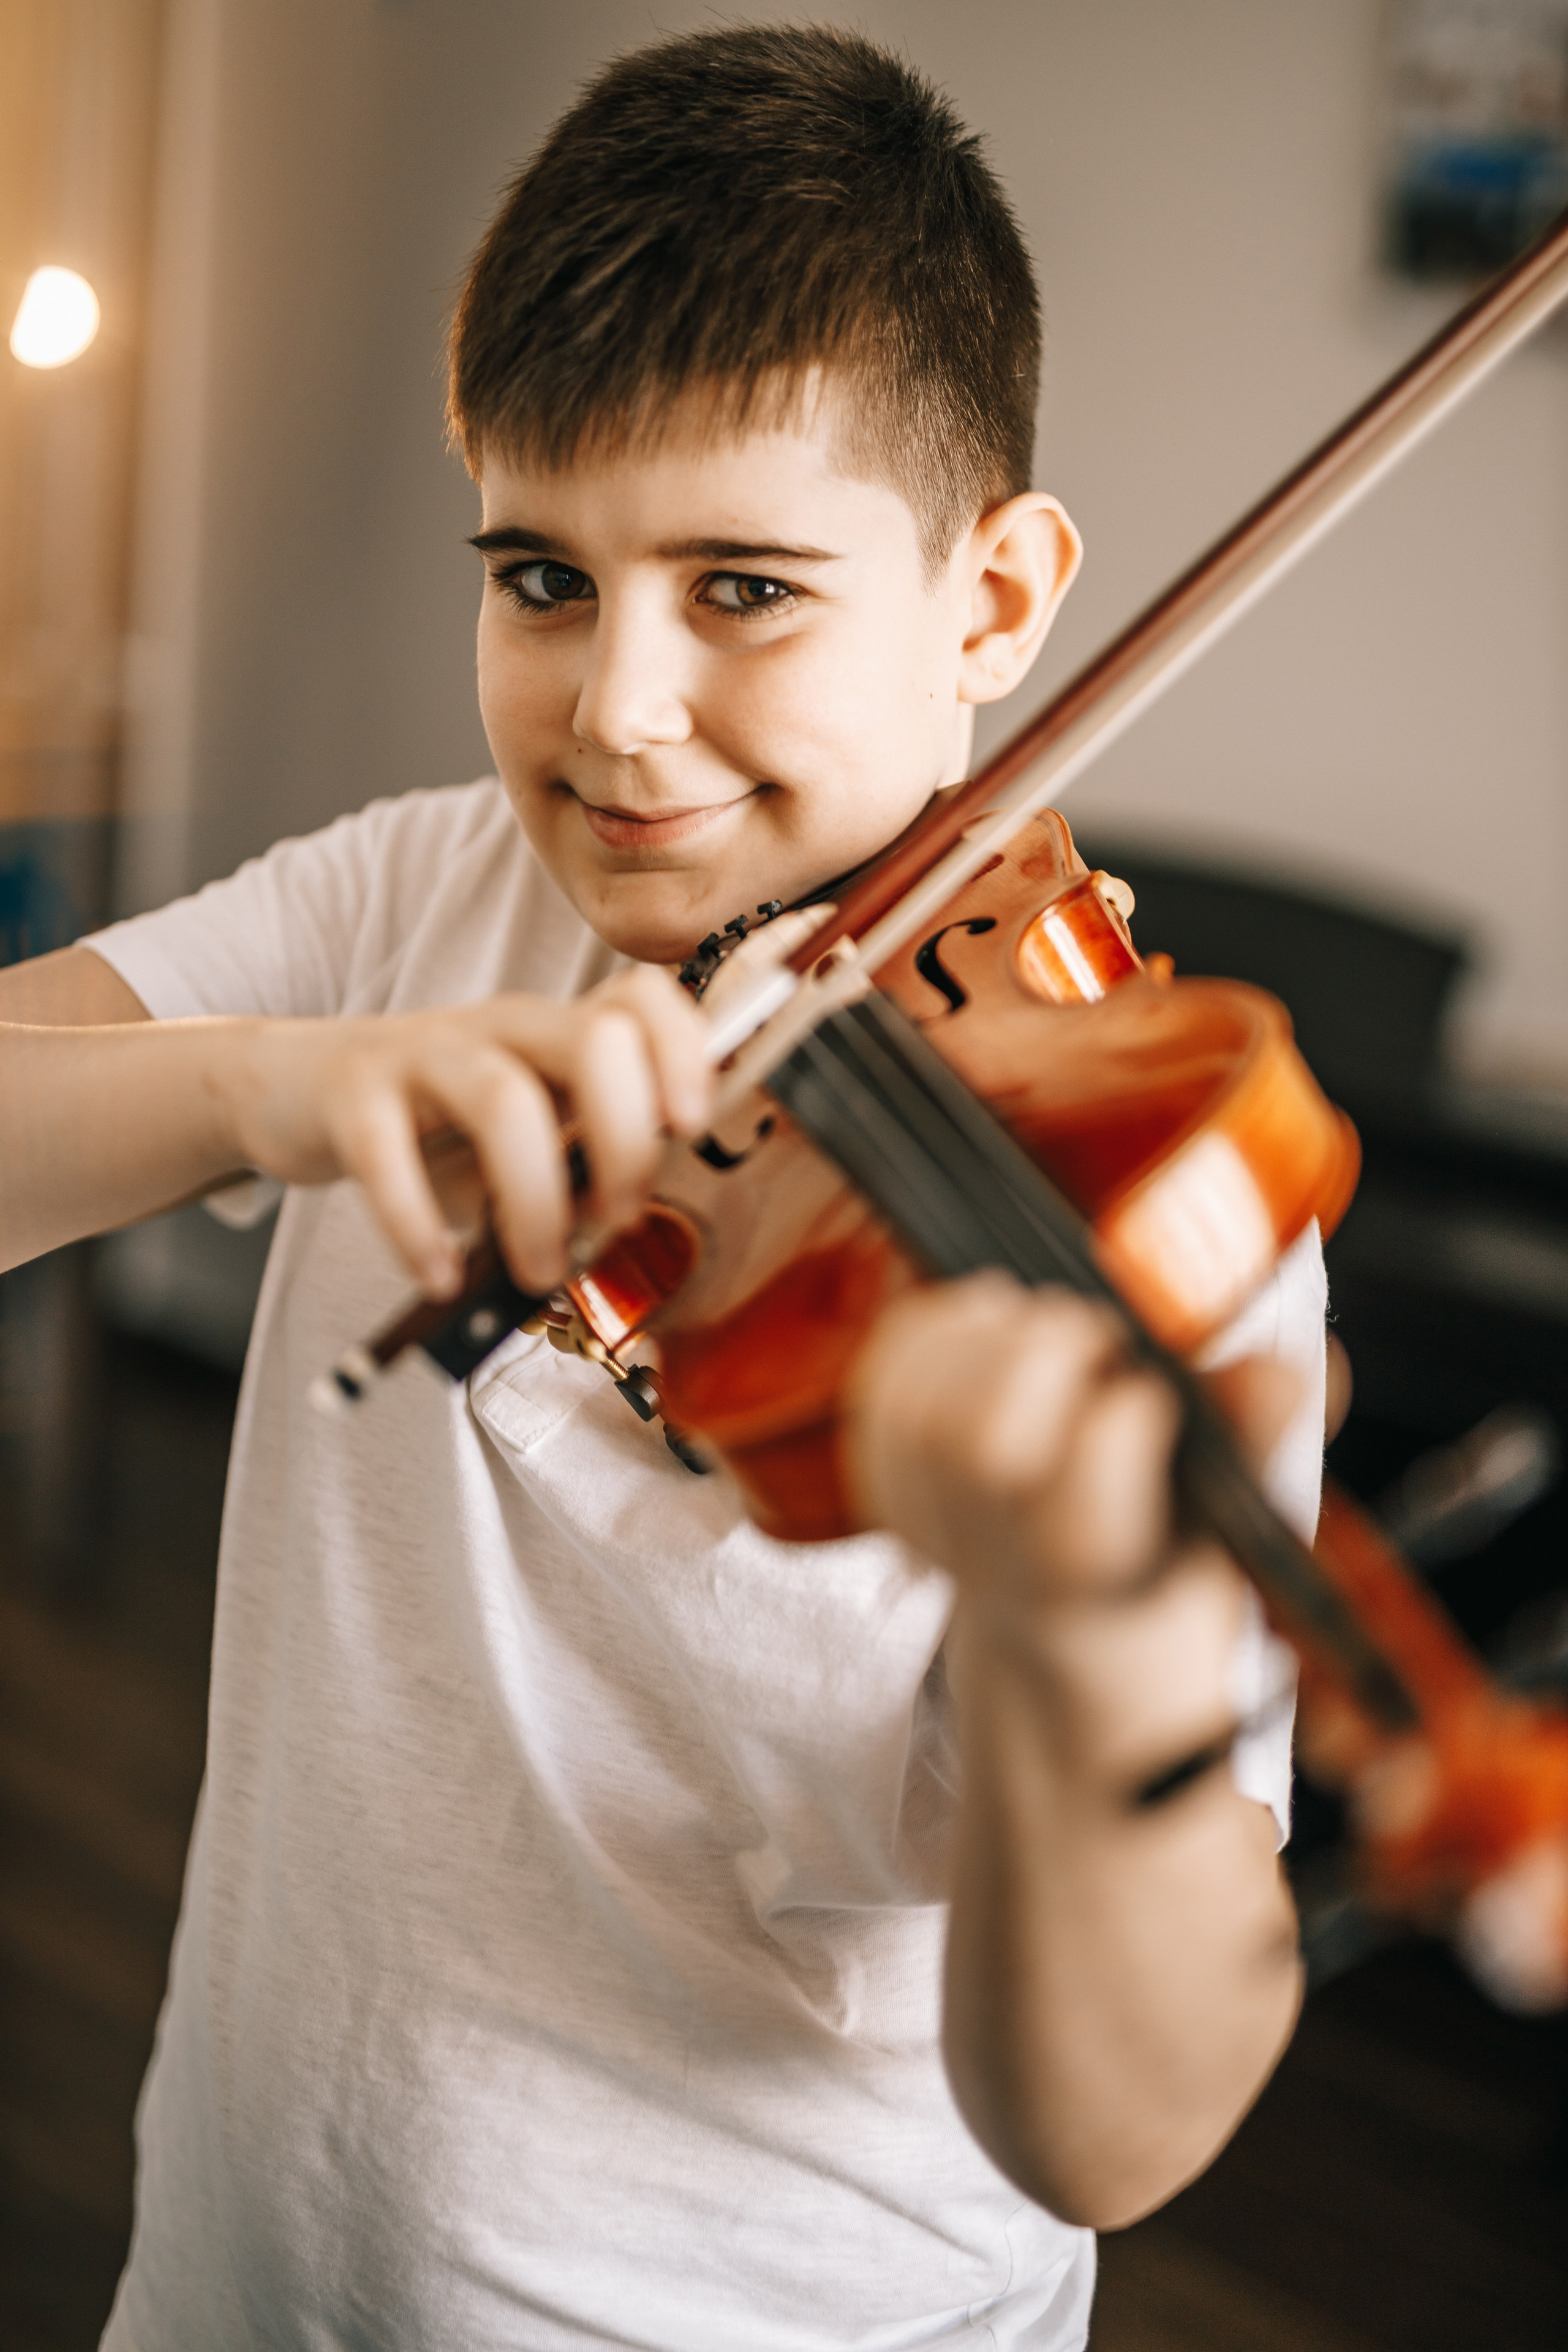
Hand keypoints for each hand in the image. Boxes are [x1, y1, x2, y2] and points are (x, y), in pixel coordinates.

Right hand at [217, 965, 711, 1297]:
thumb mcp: (526, 1127)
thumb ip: (584, 1158)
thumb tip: (627, 1213)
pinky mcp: (352, 1093)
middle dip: (627, 1139)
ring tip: (536, 1268)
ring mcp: (423, 1052)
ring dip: (536, 1200)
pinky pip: (388, 1155)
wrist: (295, 1086)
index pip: (639, 1000)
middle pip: (594, 1042)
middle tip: (617, 1218)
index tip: (691, 1126)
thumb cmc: (433, 1122)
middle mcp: (501, 1027)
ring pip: (504, 1099)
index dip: (683, 1050)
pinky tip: (438, 1276)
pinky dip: (419, 1226)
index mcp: (556, 1031)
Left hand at [844, 1272, 1298, 1788]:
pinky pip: (883, 1385)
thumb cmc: (1161, 1541)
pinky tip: (982, 1321)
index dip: (1127, 1411)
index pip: (1093, 1488)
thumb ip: (1256, 1431)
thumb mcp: (1231, 1503)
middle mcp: (1002, 1560)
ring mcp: (932, 1522)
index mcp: (1103, 1571)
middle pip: (987, 1445)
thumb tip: (1277, 1371)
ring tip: (1043, 1327)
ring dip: (990, 1335)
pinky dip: (928, 1332)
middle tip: (1095, 1334)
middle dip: (1048, 1352)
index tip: (1153, 1391)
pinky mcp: (886, 1480)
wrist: (1069, 1609)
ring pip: (927, 1408)